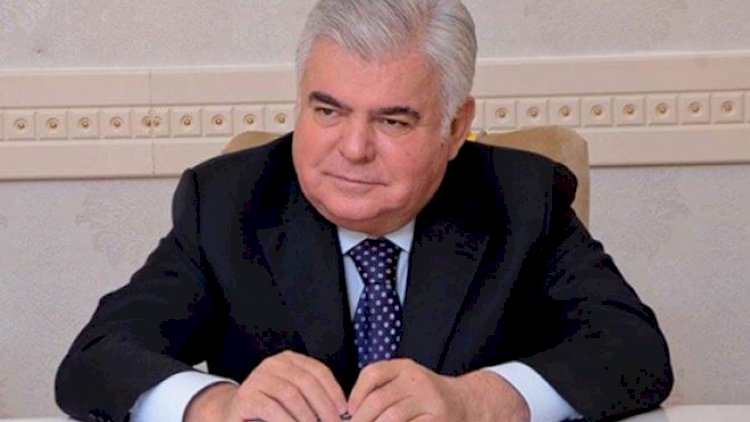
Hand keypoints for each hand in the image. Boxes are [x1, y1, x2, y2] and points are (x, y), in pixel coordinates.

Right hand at [185, 350, 347, 421]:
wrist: (234, 415)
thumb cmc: (269, 409)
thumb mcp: (294, 398)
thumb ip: (313, 397)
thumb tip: (341, 411)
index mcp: (289, 360)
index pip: (318, 370)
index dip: (334, 390)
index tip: (345, 410)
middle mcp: (273, 364)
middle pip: (307, 382)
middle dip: (324, 406)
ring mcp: (257, 378)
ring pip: (291, 394)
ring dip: (308, 416)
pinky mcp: (246, 396)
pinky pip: (272, 408)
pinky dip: (287, 421)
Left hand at [347, 358, 529, 421]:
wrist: (468, 403)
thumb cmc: (427, 397)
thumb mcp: (406, 383)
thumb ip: (382, 389)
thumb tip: (351, 412)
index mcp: (405, 367)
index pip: (373, 373)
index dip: (356, 393)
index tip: (348, 412)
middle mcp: (417, 380)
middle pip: (379, 400)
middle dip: (361, 419)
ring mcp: (430, 400)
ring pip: (391, 418)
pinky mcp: (438, 419)